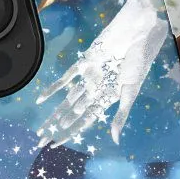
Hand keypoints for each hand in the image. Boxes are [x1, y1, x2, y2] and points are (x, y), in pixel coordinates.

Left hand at [36, 0, 167, 145]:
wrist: (138, 34)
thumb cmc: (139, 62)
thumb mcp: (131, 91)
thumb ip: (121, 115)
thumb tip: (115, 140)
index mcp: (108, 99)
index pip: (85, 120)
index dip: (71, 132)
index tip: (55, 145)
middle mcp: (96, 91)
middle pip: (72, 113)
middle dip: (57, 127)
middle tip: (40, 141)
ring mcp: (88, 77)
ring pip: (66, 99)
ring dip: (54, 113)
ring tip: (40, 128)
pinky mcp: (84, 63)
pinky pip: (65, 78)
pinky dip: (53, 89)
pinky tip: (40, 101)